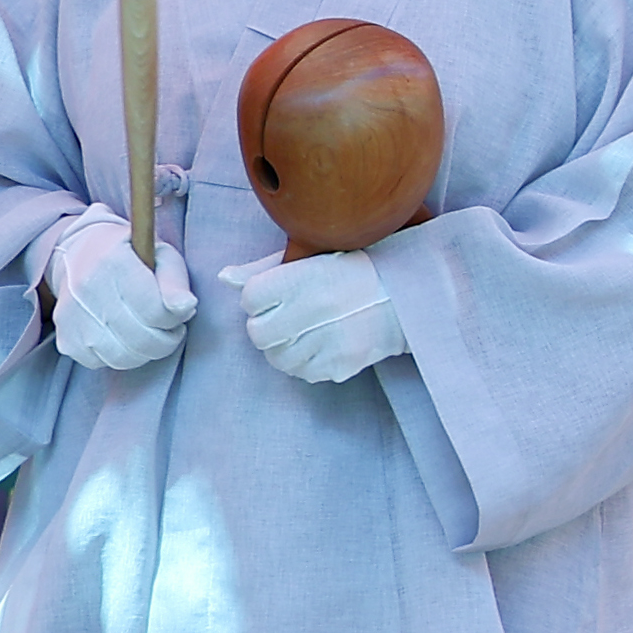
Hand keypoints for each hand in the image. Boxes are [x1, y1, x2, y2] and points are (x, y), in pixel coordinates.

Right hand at [44, 207, 196, 371]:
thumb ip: (175, 283)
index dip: (175, 319)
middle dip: (165, 338)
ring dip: (144, 351)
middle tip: (167, 326)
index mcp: (114, 263)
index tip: (178, 311)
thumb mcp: (163, 257)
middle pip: (141, 340)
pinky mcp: (65, 339)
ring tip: (147, 330)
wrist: (81, 254)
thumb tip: (186, 307)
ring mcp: (71, 317)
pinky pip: (101, 363)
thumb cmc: (133, 257)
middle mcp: (86, 289)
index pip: (155, 311)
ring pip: (123, 357)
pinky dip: (118, 355)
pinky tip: (121, 335)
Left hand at [229, 249, 406, 383]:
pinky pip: (304, 373)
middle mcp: (310, 308)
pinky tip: (324, 345)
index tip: (283, 294)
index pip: (250, 298)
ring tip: (309, 333)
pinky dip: (309, 363)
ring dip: (286, 348)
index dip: (262, 298)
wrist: (408, 296)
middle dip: (269, 327)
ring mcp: (325, 339)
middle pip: (257, 333)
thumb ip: (263, 269)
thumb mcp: (310, 259)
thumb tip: (225, 279)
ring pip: (277, 358)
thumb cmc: (354, 273)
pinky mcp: (340, 363)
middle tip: (293, 318)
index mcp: (299, 278)